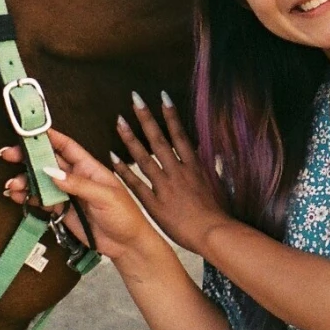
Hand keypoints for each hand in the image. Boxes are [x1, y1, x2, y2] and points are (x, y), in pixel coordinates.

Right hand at [0, 130, 157, 262]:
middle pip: (47, 162)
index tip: (28, 132)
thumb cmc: (125, 216)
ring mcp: (67, 194)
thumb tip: (51, 171)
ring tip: (12, 185)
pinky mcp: (62, 210)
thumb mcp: (105, 197)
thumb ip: (78, 184)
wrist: (127, 245)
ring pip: (41, 181)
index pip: (66, 147)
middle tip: (8, 155)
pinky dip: (27, 197)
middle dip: (27, 157)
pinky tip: (16, 196)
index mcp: (89, 167)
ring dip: (25, 180)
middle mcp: (75, 177)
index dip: (48, 137)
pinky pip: (41, 200)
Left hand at [114, 91, 230, 255]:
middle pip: (159, 140)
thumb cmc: (218, 213)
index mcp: (194, 166)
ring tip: (119, 121)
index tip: (162, 97)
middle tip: (134, 99)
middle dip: (146, 118)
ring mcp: (164, 186)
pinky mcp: (154, 203)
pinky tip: (112, 157)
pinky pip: (135, 183)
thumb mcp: (217, 184)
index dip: (171, 115)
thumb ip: (209, 168)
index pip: (180, 135)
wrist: (212, 233)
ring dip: (131, 139)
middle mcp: (178, 171)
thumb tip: (208, 153)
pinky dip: (123, 170)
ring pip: (144, 158)